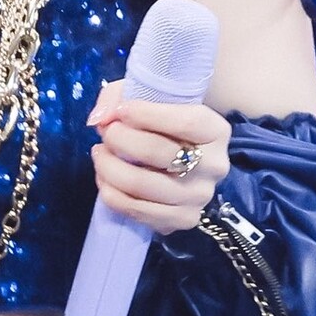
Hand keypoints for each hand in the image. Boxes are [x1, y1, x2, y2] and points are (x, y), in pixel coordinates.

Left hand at [86, 79, 231, 233]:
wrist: (177, 155)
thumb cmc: (160, 120)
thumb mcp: (146, 95)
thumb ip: (118, 96)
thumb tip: (99, 119)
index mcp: (215, 130)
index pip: (186, 123)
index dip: (146, 115)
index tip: (120, 111)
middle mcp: (214, 166)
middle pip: (158, 153)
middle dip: (119, 139)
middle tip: (105, 132)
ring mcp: (200, 196)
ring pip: (142, 185)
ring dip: (108, 167)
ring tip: (100, 154)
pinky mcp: (183, 219)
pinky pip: (138, 211)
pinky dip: (111, 194)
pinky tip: (105, 178)